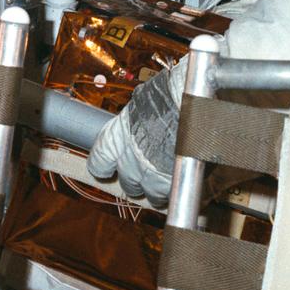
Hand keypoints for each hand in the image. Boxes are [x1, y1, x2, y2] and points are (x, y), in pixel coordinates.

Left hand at [85, 59, 186, 206]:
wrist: (190, 102)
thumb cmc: (168, 93)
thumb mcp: (142, 101)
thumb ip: (137, 118)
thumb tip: (140, 118)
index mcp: (115, 138)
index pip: (99, 164)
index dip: (106, 167)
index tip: (110, 167)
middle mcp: (128, 160)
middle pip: (127, 182)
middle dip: (137, 178)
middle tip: (148, 170)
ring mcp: (149, 175)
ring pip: (150, 194)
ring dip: (158, 189)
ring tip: (169, 177)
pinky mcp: (172, 183)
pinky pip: (172, 196)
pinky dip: (178, 191)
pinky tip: (184, 180)